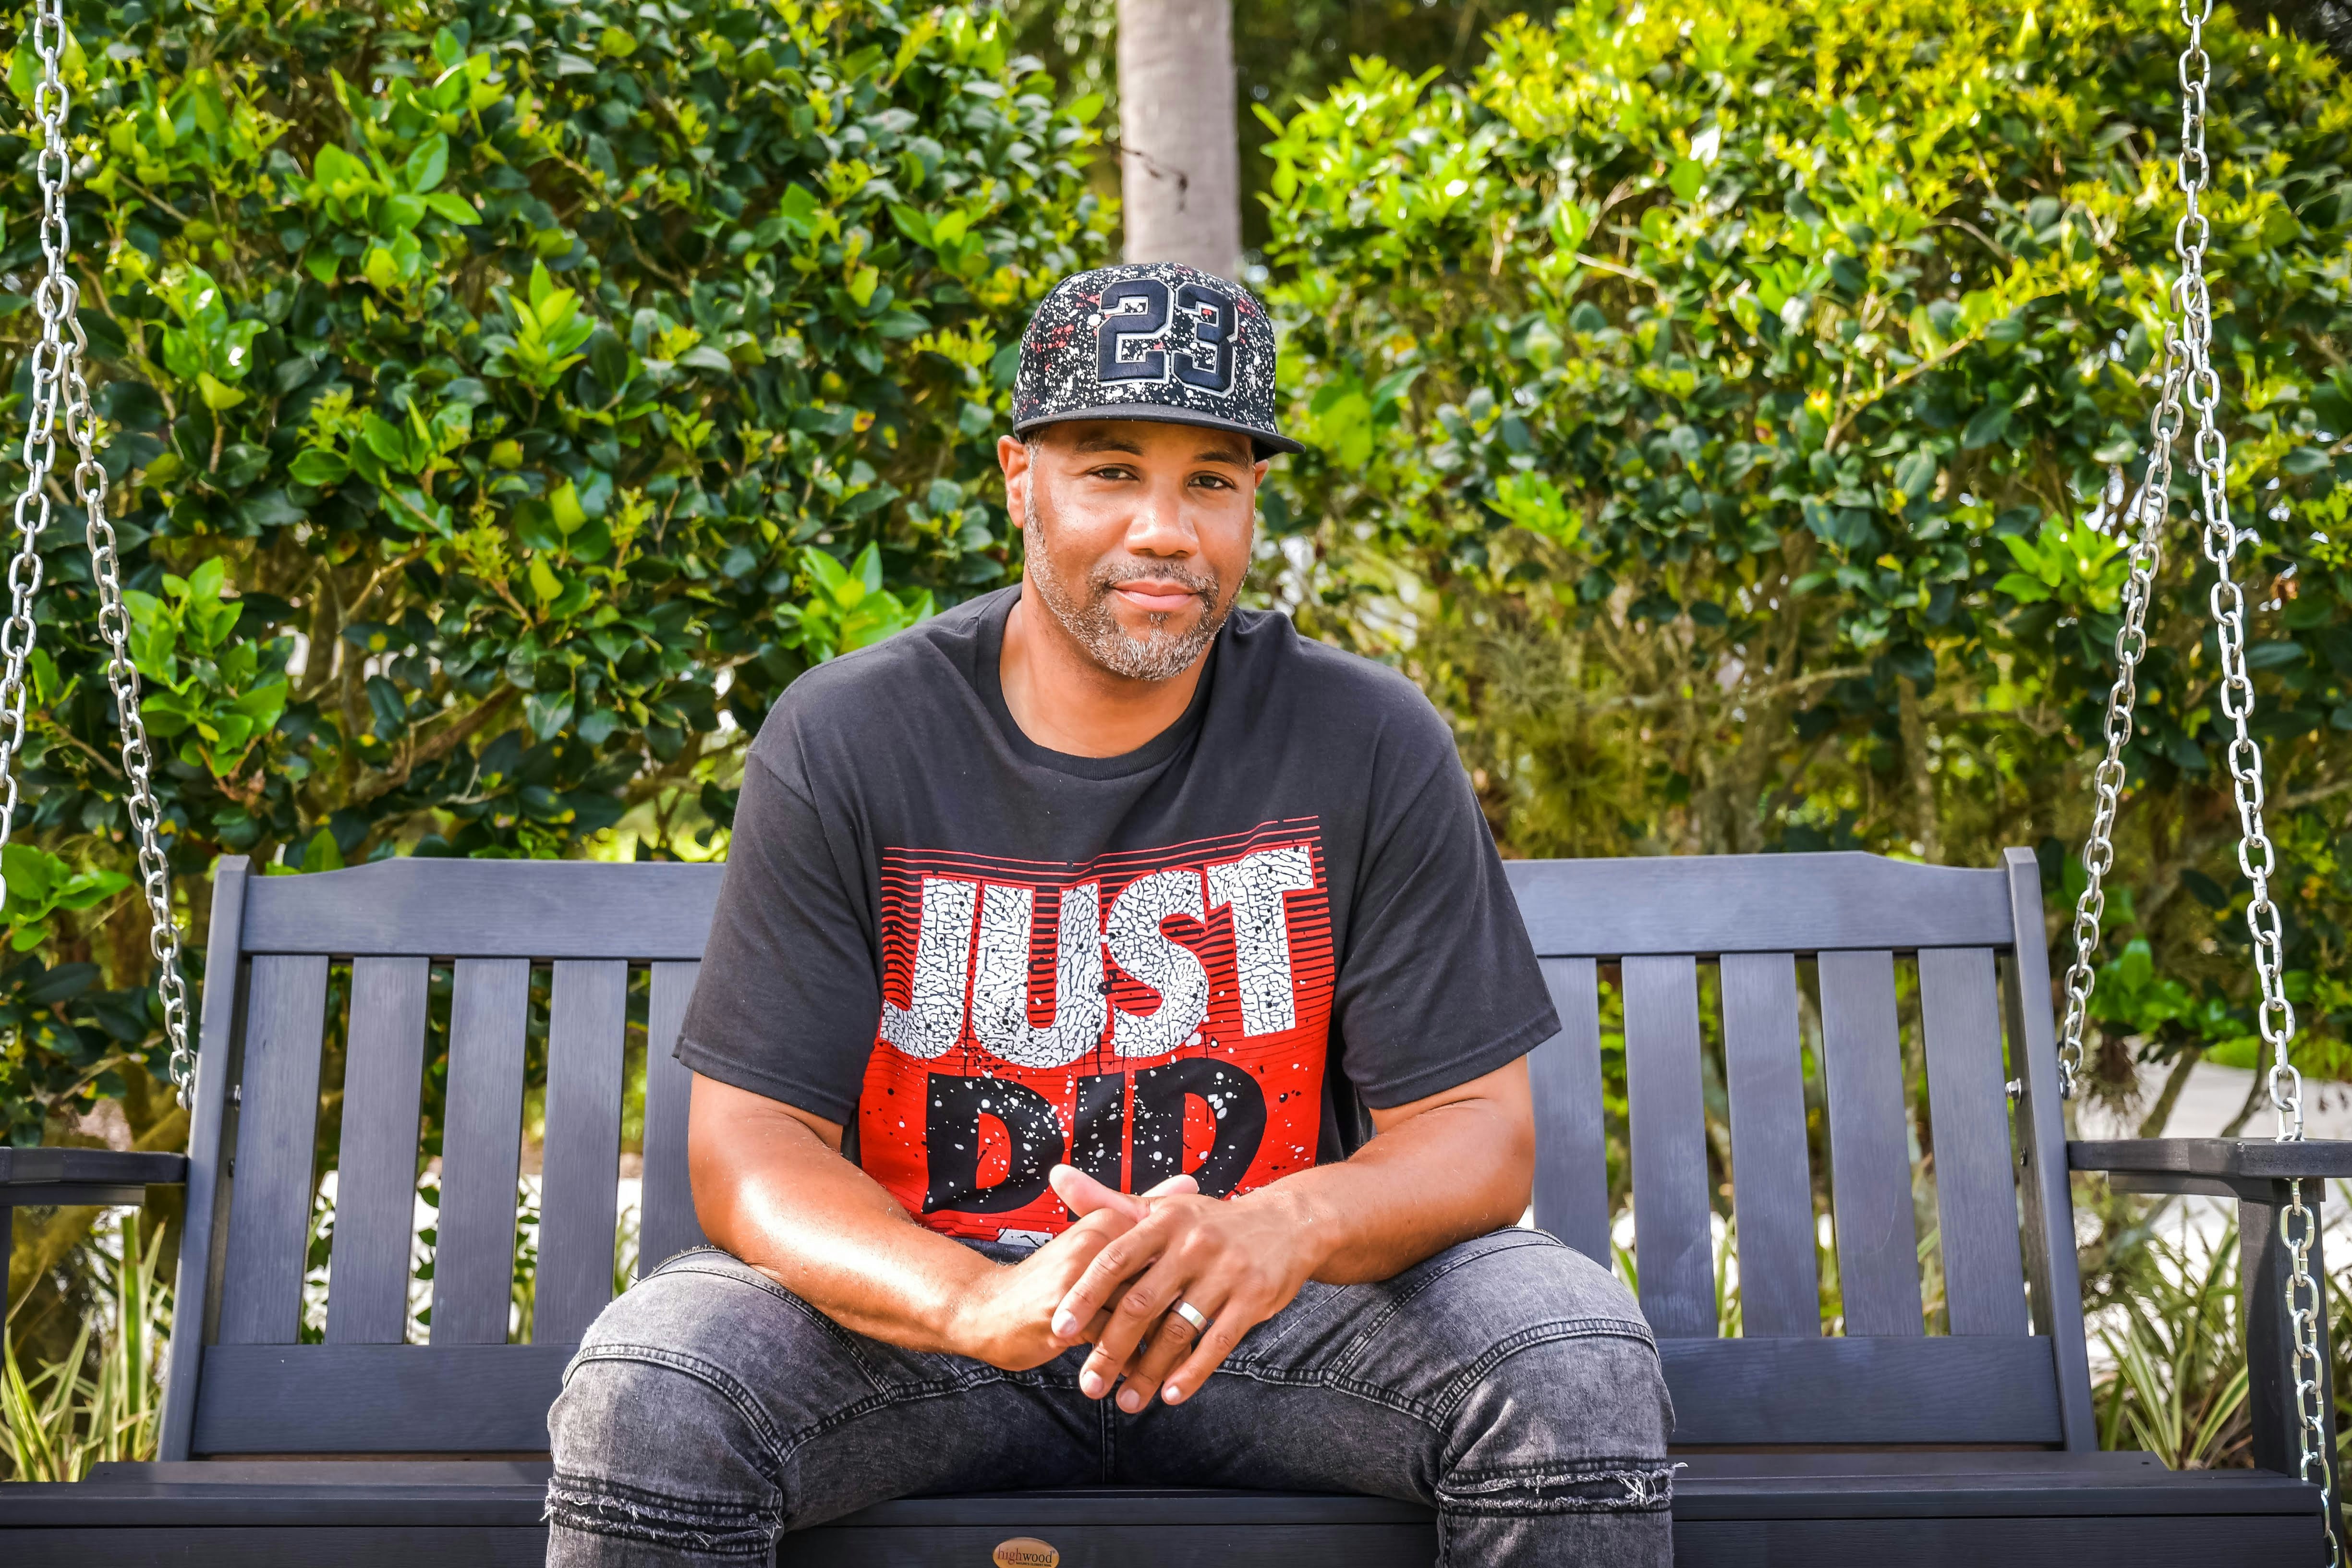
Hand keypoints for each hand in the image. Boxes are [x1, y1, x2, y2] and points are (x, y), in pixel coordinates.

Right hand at [944, 1167, 1196, 1371]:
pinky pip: (1113, 1343)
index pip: (1167, 1252)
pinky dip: (1130, 1364)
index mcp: (1107, 1223)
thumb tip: (1190, 1181)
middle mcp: (1095, 1245)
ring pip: (1140, 1316)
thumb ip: (1144, 1212)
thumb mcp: (1095, 1239)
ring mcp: (1079, 1280)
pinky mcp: (1065, 1315)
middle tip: (1201, 1340)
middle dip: (1183, 1317)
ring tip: (1171, 1370)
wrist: (985, 1308)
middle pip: (1159, 1284)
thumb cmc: (1050, 1278)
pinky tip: (1138, 1380)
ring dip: (1159, 1349)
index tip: (1211, 1300)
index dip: (1193, 1281)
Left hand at [1050, 1185, 1323, 1413]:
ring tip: (1126, 1401)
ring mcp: (1226, 1271)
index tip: (1059, 1328)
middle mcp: (1193, 1243)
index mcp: (1165, 1221)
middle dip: (1110, 1348)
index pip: (1114, 1259)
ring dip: (1149, 1371)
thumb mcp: (1162, 1208)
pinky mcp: (1254, 1298)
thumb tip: (1056, 1176)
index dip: (1085, 1295)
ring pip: (1177, 1330)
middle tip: (1088, 1383)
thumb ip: (1108, 1202)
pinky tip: (1172, 1394)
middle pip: (1141, 1303)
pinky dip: (1193, 1372)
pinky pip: (1217, 1342)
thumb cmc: (1210, 1222)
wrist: (1288, 1223)